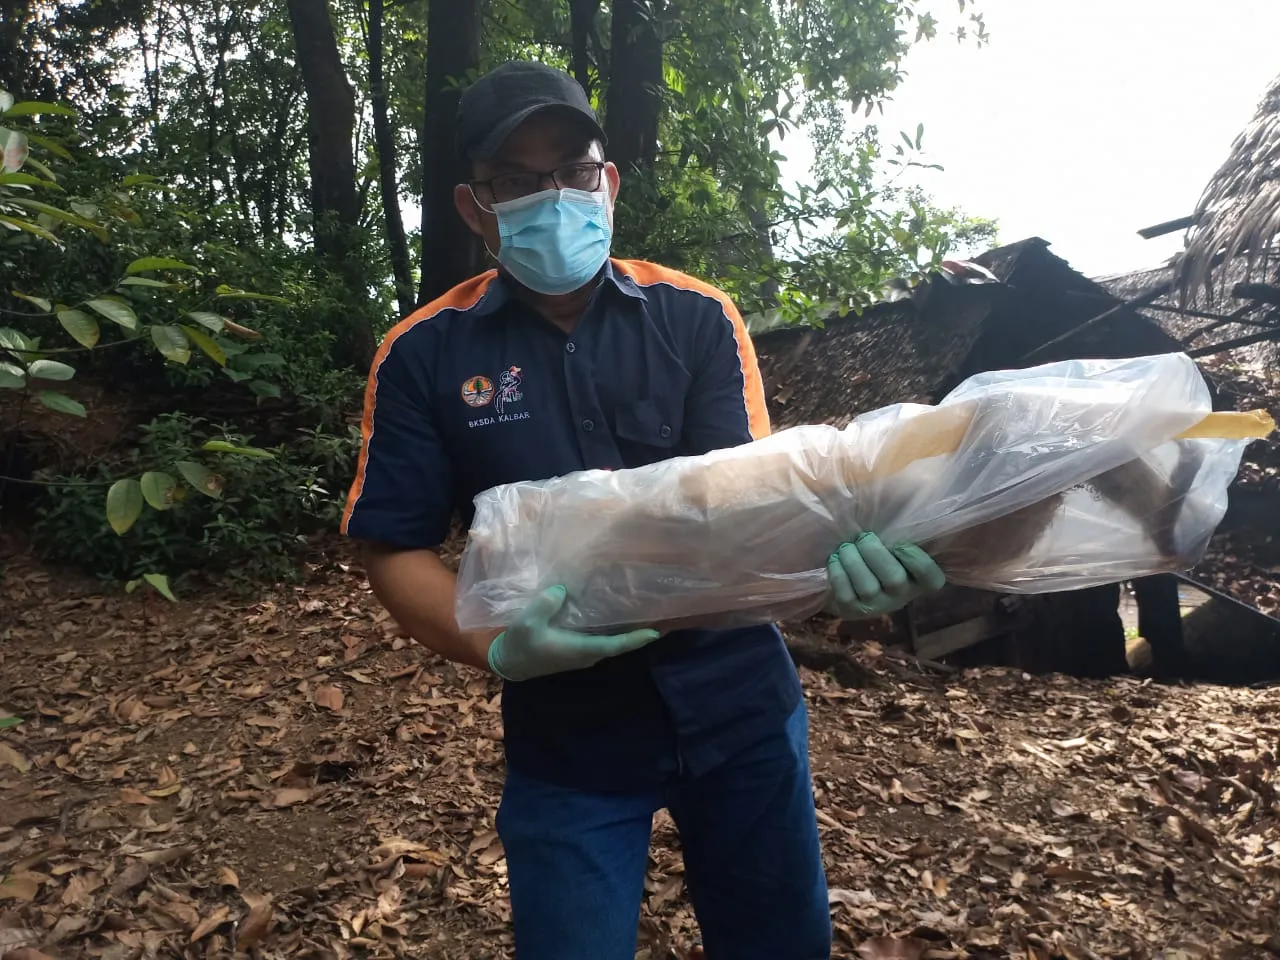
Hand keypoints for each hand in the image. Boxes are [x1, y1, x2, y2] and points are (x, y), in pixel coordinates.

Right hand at [488, 585, 661, 681]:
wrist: (510, 662)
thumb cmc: (521, 644)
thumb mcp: (527, 623)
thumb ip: (544, 606)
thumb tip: (562, 590)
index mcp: (580, 650)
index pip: (614, 645)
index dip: (635, 639)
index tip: (656, 632)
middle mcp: (587, 654)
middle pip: (620, 643)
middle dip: (639, 631)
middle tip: (660, 614)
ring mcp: (584, 652)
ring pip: (612, 641)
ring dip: (629, 629)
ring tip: (645, 609)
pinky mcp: (579, 648)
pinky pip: (603, 638)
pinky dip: (615, 628)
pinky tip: (618, 612)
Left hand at [825, 532, 945, 620]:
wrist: (850, 584)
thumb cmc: (879, 555)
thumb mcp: (895, 546)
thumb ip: (900, 530)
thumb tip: (900, 496)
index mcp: (920, 580)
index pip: (928, 574)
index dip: (914, 557)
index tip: (898, 543)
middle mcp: (901, 597)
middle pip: (894, 578)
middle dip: (875, 553)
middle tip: (863, 537)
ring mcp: (876, 607)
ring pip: (868, 586)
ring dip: (853, 560)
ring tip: (846, 546)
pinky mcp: (852, 611)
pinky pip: (846, 593)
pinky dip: (838, 572)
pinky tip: (835, 560)